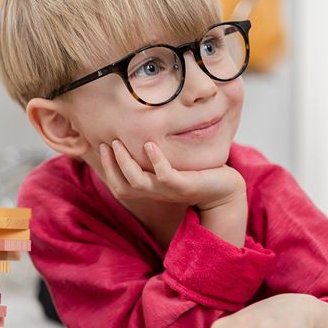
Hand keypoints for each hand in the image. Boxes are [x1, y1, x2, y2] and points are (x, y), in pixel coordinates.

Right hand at [98, 139, 244, 210]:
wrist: (225, 189)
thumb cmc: (197, 174)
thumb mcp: (172, 165)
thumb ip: (156, 157)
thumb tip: (141, 134)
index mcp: (150, 190)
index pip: (119, 187)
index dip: (107, 169)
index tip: (102, 146)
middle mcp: (156, 193)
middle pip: (123, 186)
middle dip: (111, 165)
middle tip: (106, 142)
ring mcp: (170, 191)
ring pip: (138, 181)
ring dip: (125, 162)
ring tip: (119, 143)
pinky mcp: (185, 186)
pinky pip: (165, 176)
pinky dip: (156, 160)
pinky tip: (150, 144)